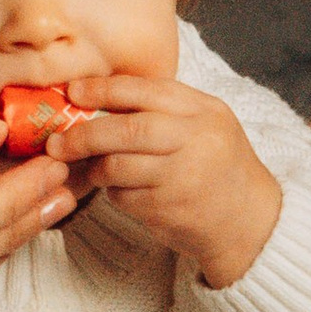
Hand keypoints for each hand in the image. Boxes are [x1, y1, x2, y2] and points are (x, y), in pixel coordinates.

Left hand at [56, 74, 282, 289]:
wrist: (251, 221)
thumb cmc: (217, 167)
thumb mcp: (204, 125)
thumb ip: (162, 109)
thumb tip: (96, 98)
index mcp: (204, 111)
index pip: (146, 90)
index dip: (103, 89)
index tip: (73, 93)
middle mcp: (198, 140)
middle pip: (127, 130)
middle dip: (85, 135)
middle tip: (58, 143)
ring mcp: (185, 177)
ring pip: (119, 167)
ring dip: (96, 169)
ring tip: (91, 169)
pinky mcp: (171, 210)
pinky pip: (124, 197)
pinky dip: (115, 194)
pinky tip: (124, 193)